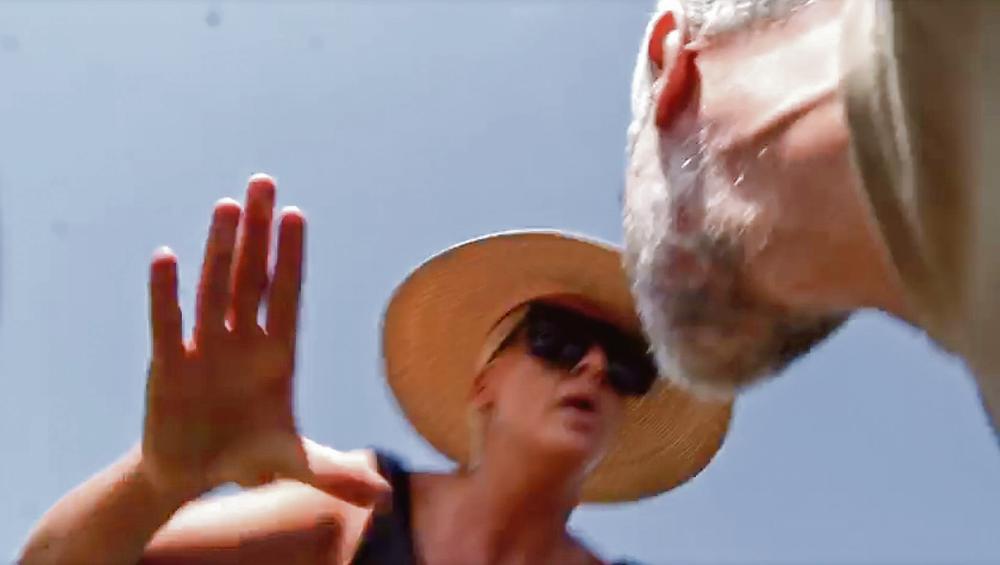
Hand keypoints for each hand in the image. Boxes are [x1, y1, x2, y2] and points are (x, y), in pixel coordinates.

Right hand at [140, 174, 387, 506]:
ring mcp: (206, 349)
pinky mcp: (169, 367)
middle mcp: (242, 342)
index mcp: (277, 355)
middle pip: (251, 278)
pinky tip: (166, 258)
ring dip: (218, 250)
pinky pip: (169, 325)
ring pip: (214, 290)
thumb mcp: (293, 465)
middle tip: (263, 182)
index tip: (296, 215)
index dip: (291, 258)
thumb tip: (382, 495)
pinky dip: (167, 295)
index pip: (286, 296)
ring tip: (227, 206)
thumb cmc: (247, 456)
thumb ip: (333, 475)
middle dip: (258, 233)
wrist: (193, 473)